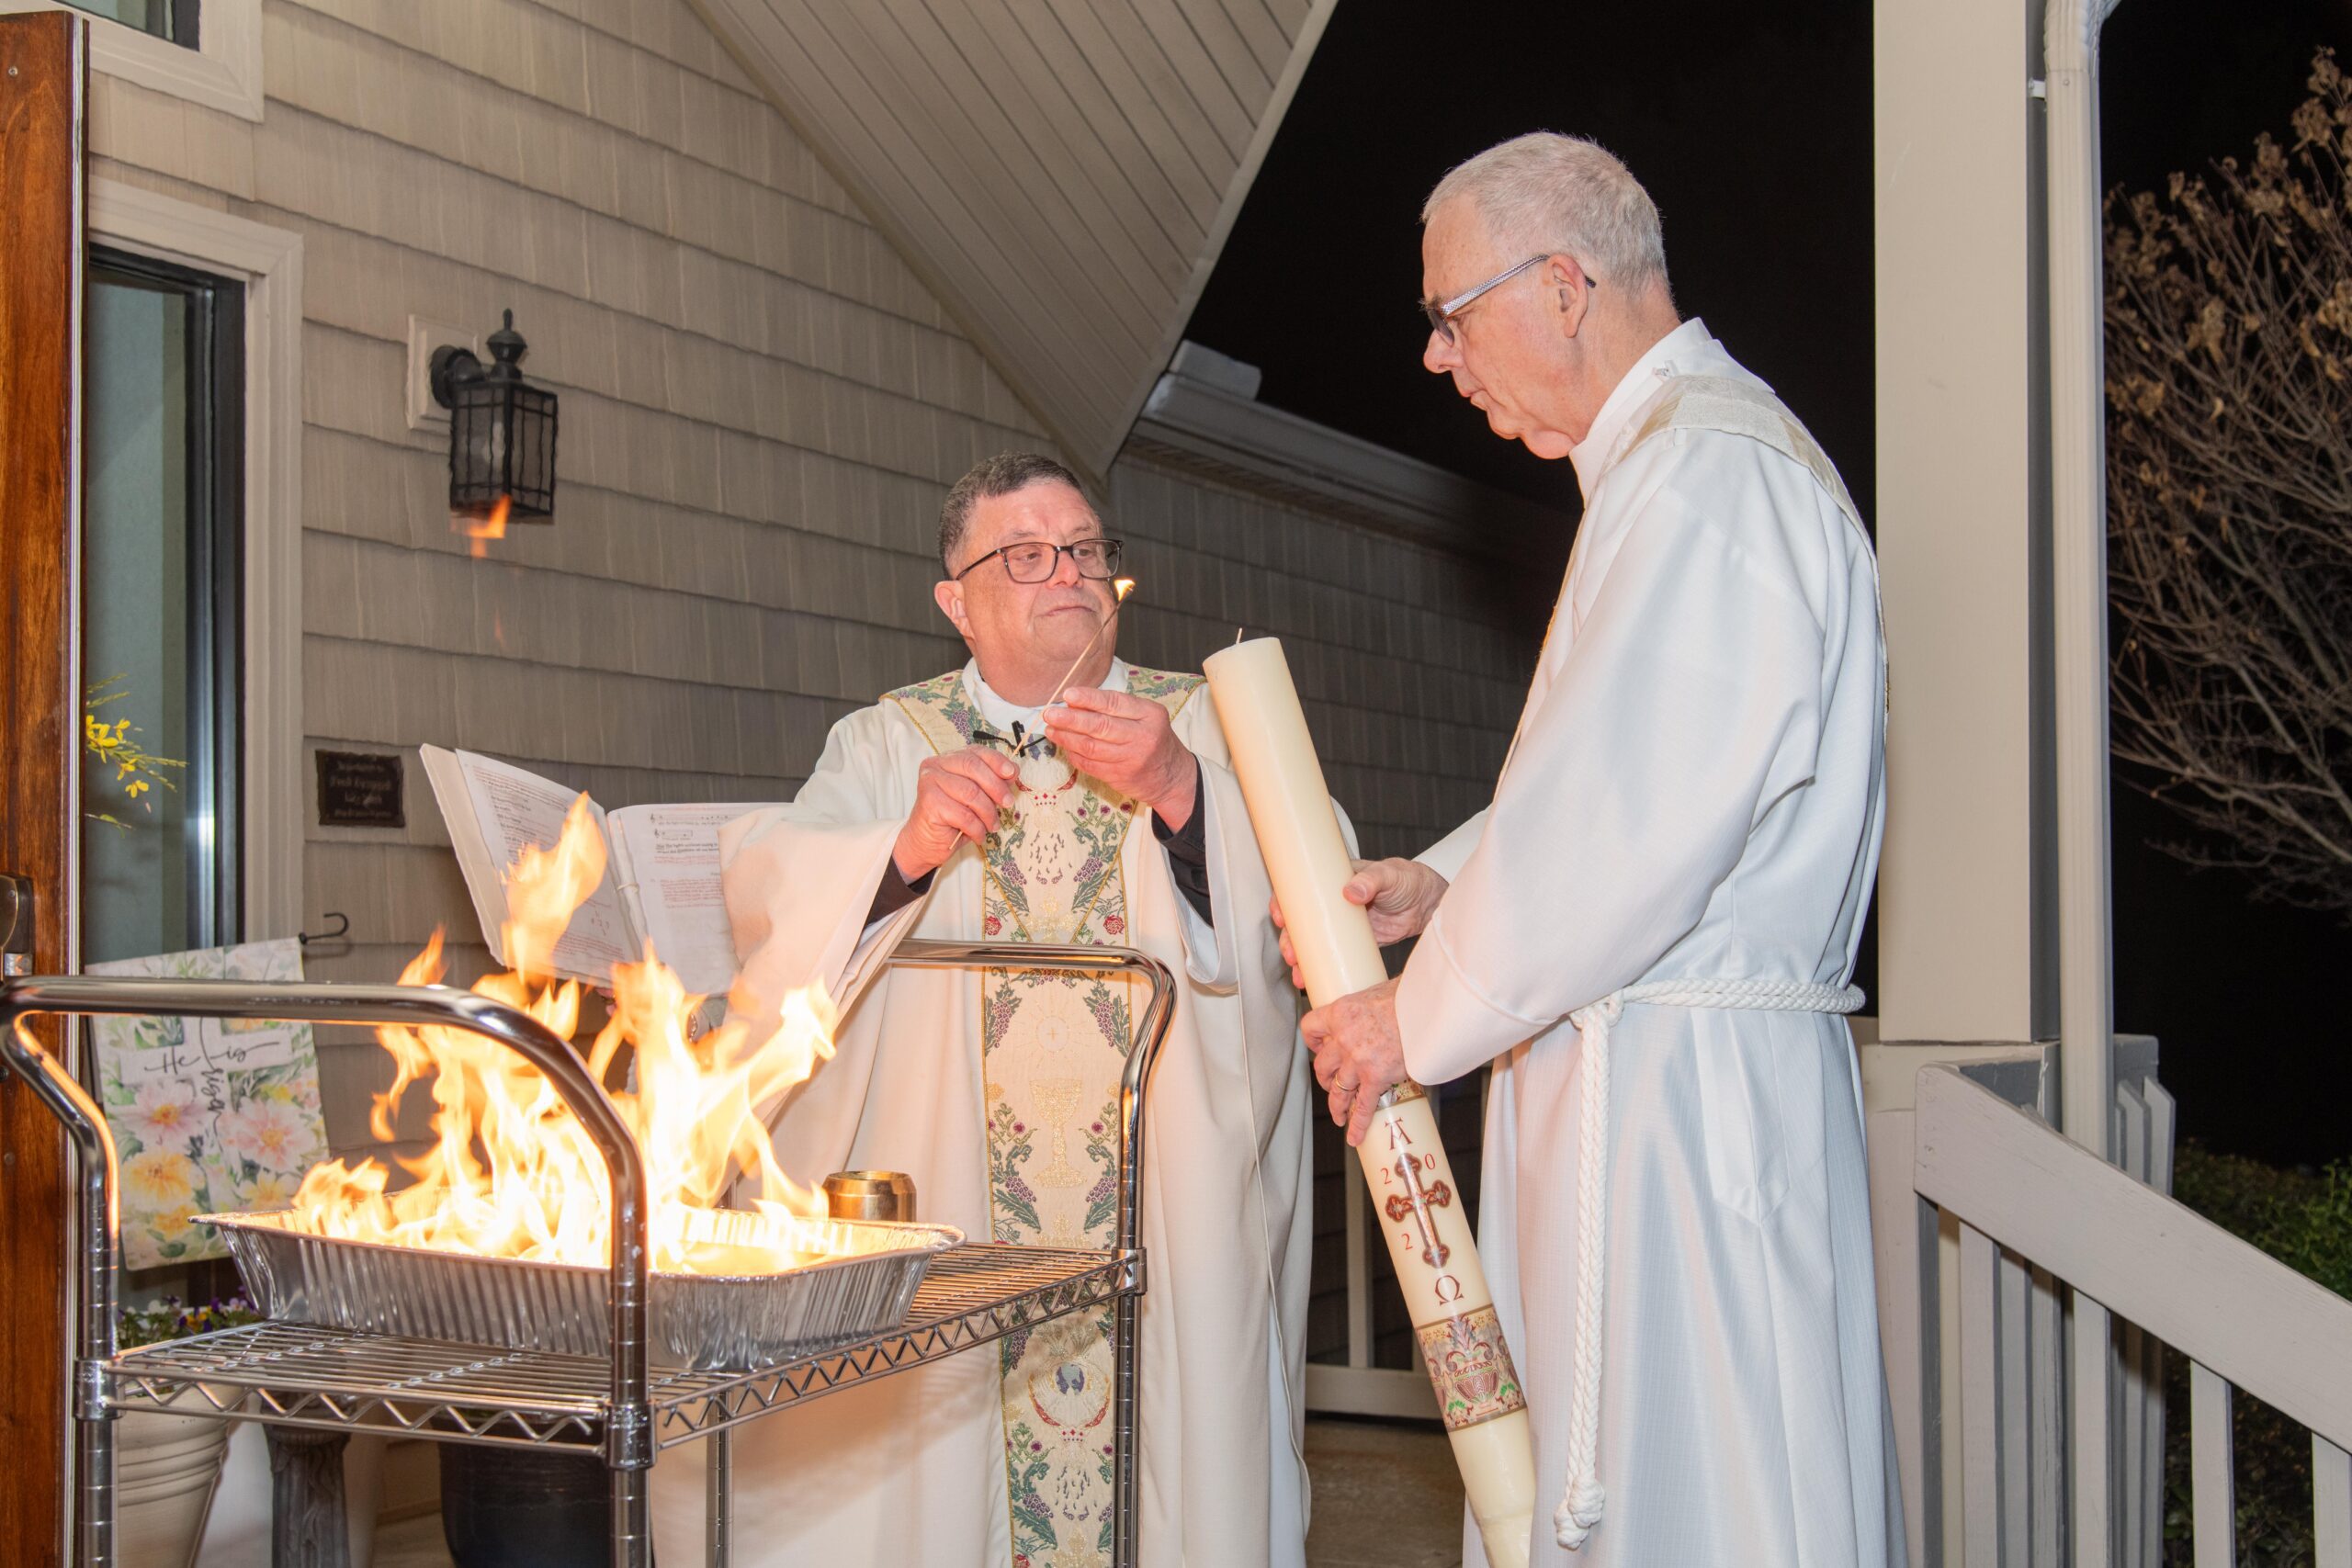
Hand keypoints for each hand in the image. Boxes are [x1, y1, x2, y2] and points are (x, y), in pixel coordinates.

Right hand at [894, 745, 1017, 879]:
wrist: (927, 841)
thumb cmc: (954, 817)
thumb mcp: (978, 795)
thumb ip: (993, 781)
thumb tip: (1012, 772)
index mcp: (948, 759)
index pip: (976, 752)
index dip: (997, 761)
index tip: (1012, 773)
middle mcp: (935, 766)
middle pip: (973, 768)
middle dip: (996, 787)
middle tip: (1008, 804)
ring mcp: (929, 783)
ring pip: (971, 793)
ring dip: (988, 813)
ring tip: (992, 825)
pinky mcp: (929, 803)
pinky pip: (964, 815)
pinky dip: (977, 828)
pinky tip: (978, 834)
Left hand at [1041, 687, 1197, 826]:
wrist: (1172, 777)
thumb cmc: (1154, 740)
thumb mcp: (1145, 717)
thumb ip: (1115, 708)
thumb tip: (1075, 700)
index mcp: (1150, 715)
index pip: (1115, 703)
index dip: (1089, 698)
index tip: (1067, 694)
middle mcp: (1142, 736)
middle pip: (1100, 725)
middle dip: (1071, 719)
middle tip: (1050, 713)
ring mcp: (1131, 759)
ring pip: (1091, 747)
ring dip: (1066, 737)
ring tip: (1051, 729)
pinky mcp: (1119, 777)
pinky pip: (1089, 764)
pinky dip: (1073, 754)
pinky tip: (1064, 746)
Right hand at [1269, 858, 1448, 990]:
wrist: (1428, 903)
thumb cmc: (1406, 879)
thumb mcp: (1388, 875)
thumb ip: (1371, 880)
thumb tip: (1351, 891)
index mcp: (1334, 882)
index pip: (1300, 891)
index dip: (1283, 903)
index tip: (1279, 916)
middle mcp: (1333, 905)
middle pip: (1301, 923)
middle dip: (1290, 940)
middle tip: (1290, 952)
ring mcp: (1343, 927)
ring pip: (1313, 943)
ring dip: (1301, 958)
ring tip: (1298, 973)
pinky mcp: (1355, 944)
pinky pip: (1333, 957)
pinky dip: (1321, 969)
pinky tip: (1312, 981)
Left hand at [1300, 978, 1407, 1145]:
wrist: (1427, 1008)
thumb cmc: (1406, 996)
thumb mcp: (1373, 993)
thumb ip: (1364, 1009)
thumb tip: (1371, 1011)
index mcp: (1340, 1014)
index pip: (1310, 1028)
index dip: (1313, 1041)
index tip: (1319, 1047)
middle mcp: (1343, 1039)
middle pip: (1322, 1065)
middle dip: (1325, 1077)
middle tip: (1332, 1082)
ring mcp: (1358, 1061)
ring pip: (1337, 1090)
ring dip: (1336, 1104)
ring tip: (1339, 1114)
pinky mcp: (1376, 1078)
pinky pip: (1362, 1106)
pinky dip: (1357, 1124)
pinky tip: (1354, 1136)